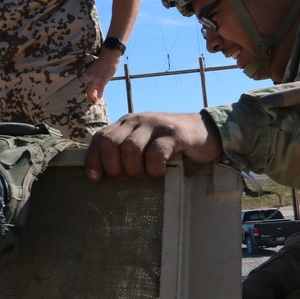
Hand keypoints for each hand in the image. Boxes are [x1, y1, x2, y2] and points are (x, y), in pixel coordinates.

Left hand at [85, 48, 121, 101]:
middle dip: (87, 95)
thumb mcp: (95, 67)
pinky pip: (100, 89)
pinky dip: (100, 94)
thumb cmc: (103, 60)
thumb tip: (95, 83)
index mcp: (86, 72)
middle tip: (90, 98)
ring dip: (92, 96)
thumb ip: (93, 75)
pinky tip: (100, 97)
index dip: (81, 89)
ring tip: (95, 100)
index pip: (81, 82)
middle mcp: (89, 75)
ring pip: (90, 90)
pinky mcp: (104, 79)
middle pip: (84, 88)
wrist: (110, 54)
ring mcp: (96, 77)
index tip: (82, 93)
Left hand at [85, 111, 223, 179]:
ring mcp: (156, 125)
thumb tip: (100, 173)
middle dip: (114, 167)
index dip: (94, 159)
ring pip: (131, 148)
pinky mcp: (175, 134)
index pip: (100, 138)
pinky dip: (154, 168)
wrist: (205, 131)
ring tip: (144, 174)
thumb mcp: (142, 143)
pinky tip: (159, 172)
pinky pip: (155, 153)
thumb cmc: (169, 144)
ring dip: (134, 169)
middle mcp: (138, 120)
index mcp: (126, 123)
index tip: (95, 178)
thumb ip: (123, 152)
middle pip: (111, 144)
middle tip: (127, 177)